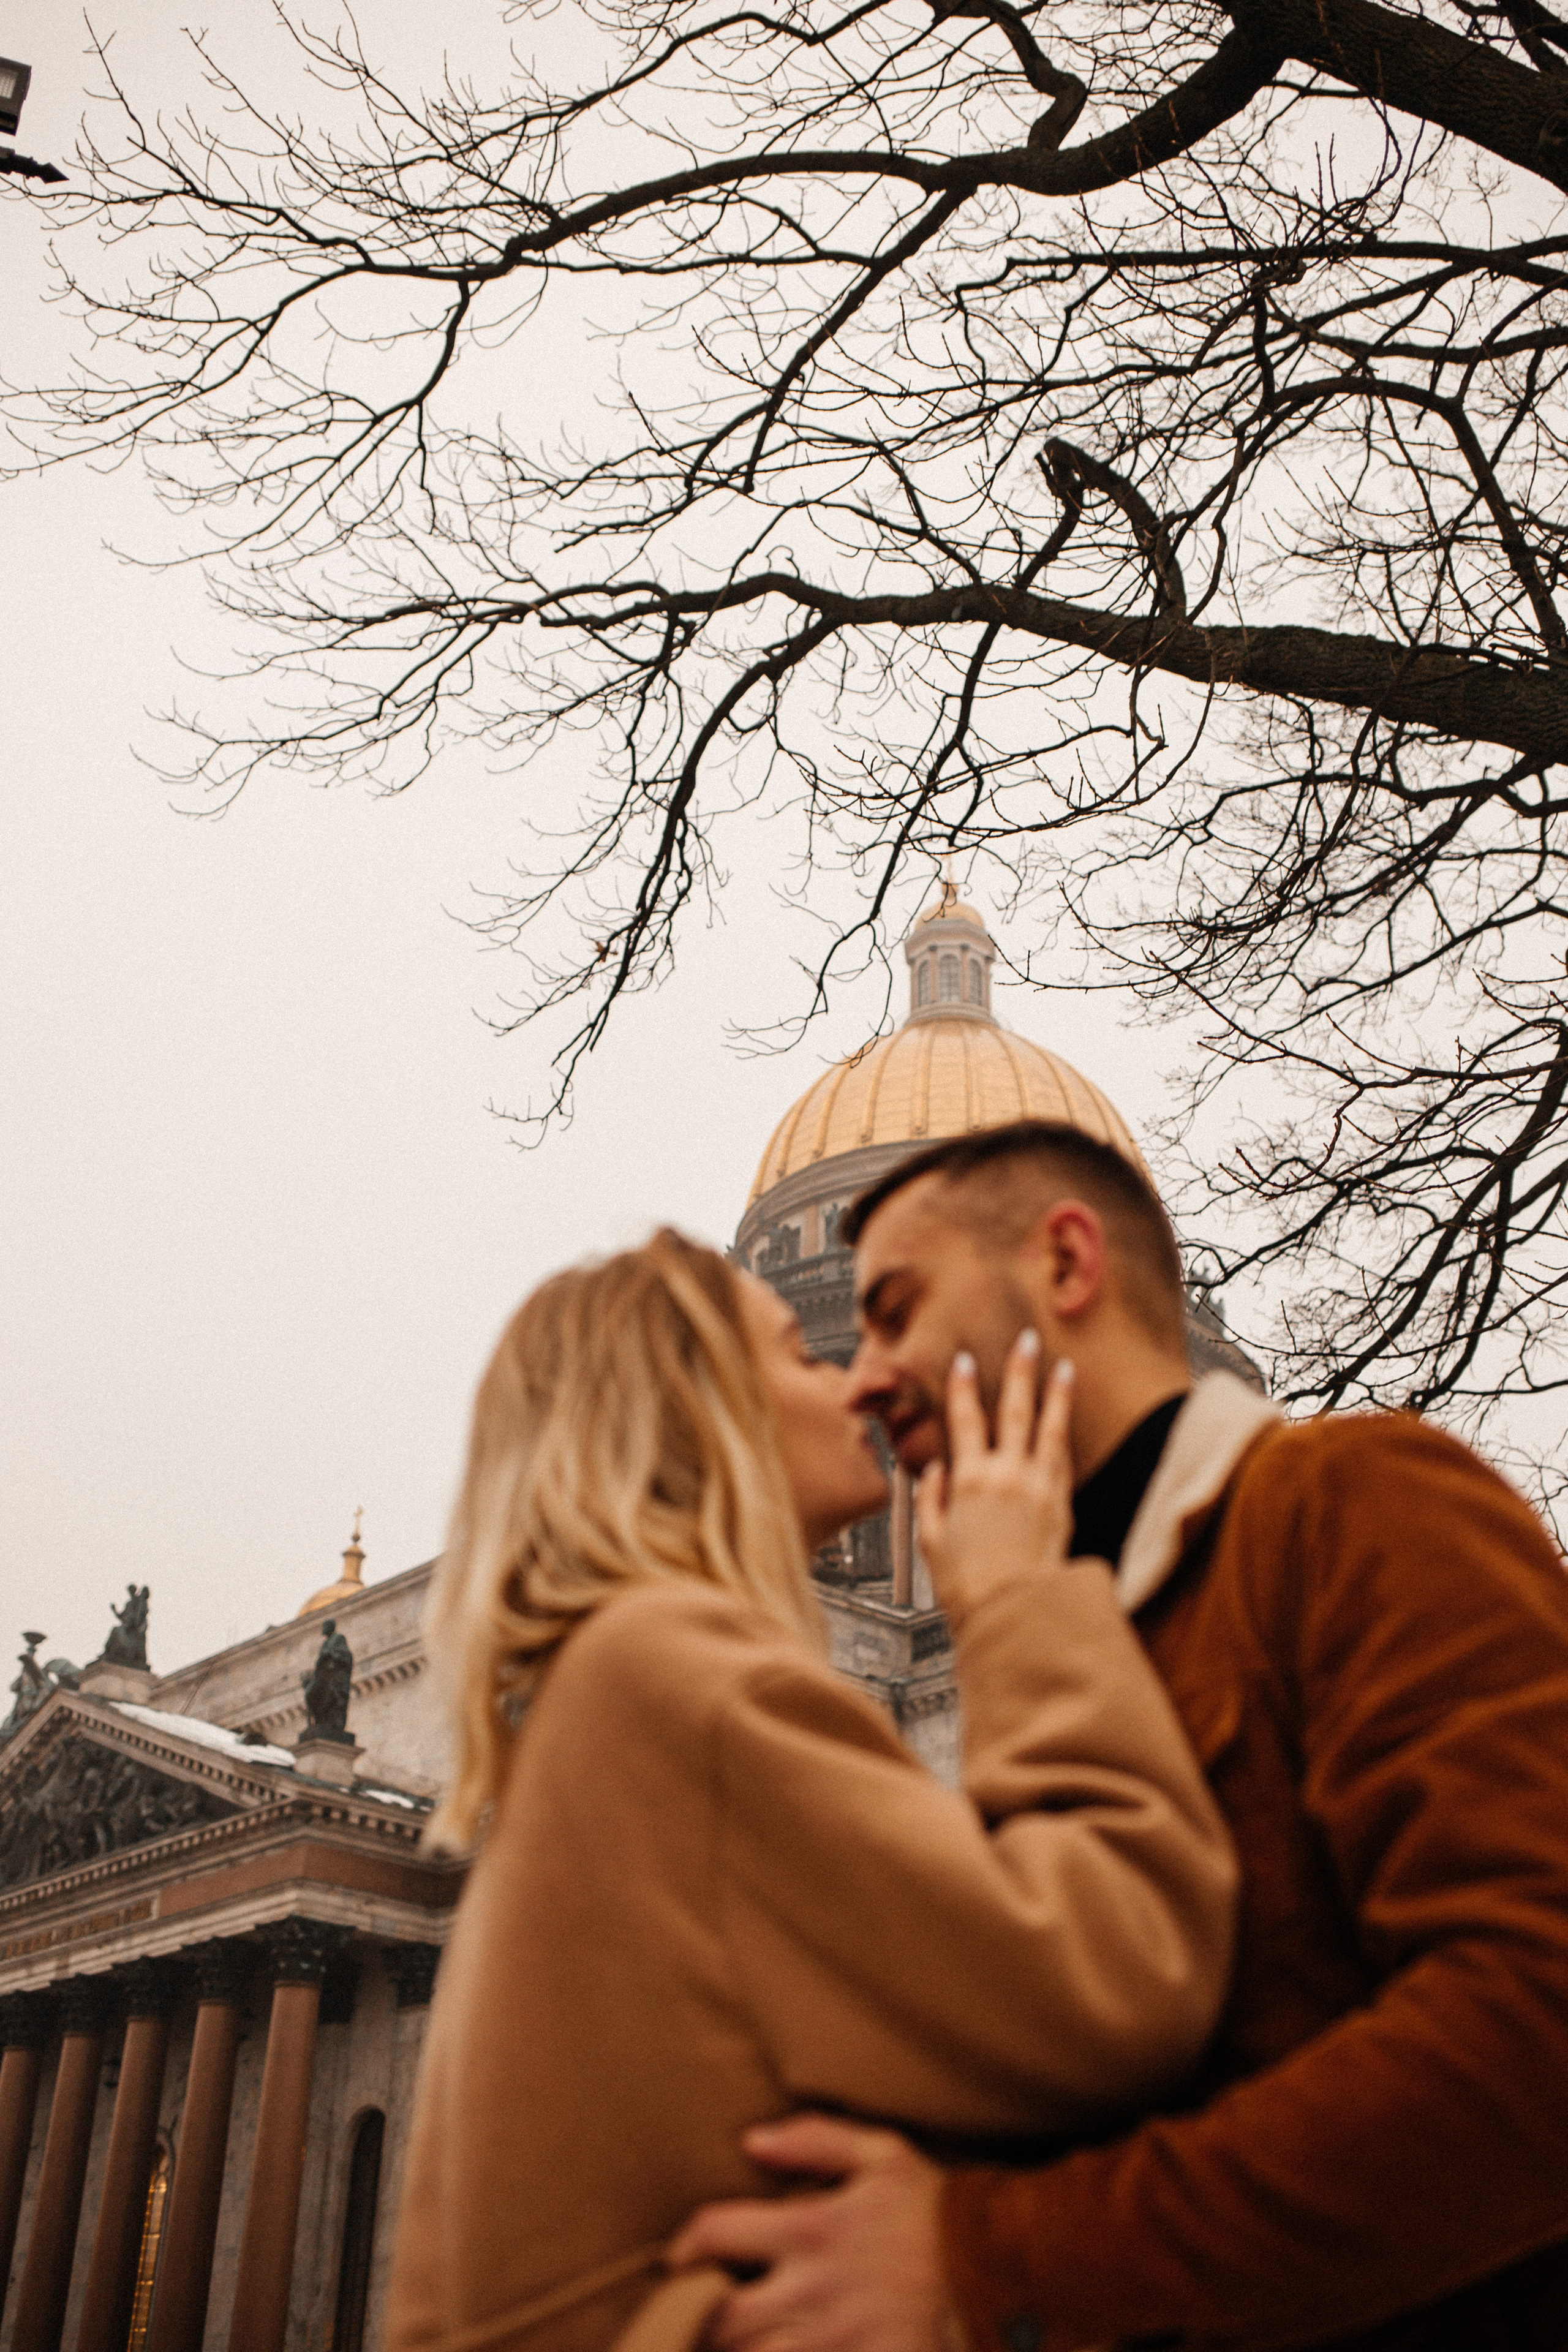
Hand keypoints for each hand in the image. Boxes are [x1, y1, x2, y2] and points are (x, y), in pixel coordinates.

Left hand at [667, 2115, 950, 2351]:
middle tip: (686, 2322)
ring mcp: (834, 2341)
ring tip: (726, 2345)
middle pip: (717, 2318)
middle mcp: (813, 2291)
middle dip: (693, 2322)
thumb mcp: (885, 2156)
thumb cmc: (941, 2215)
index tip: (678, 2259)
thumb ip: (815, 2138)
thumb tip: (750, 2140)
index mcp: (812, 2229)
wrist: (1007, 2277)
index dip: (684, 2247)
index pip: (715, 2233)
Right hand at [916, 1335, 1073, 1624]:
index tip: (965, 1360)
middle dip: (1019, 1371)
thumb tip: (934, 1472)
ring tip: (1064, 1367)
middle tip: (1027, 1341)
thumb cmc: (968, 1586)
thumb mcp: (931, 1541)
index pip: (964, 1420)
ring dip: (1056, 1394)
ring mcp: (1038, 1487)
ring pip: (1049, 1428)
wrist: (1014, 1612)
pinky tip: (1066, 1420)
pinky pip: (1063, 1459)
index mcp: (968, 1481)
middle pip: (1014, 1410)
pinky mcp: (1062, 1504)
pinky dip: (1063, 1435)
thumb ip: (930, 1499)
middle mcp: (1006, 1476)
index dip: (963, 1387)